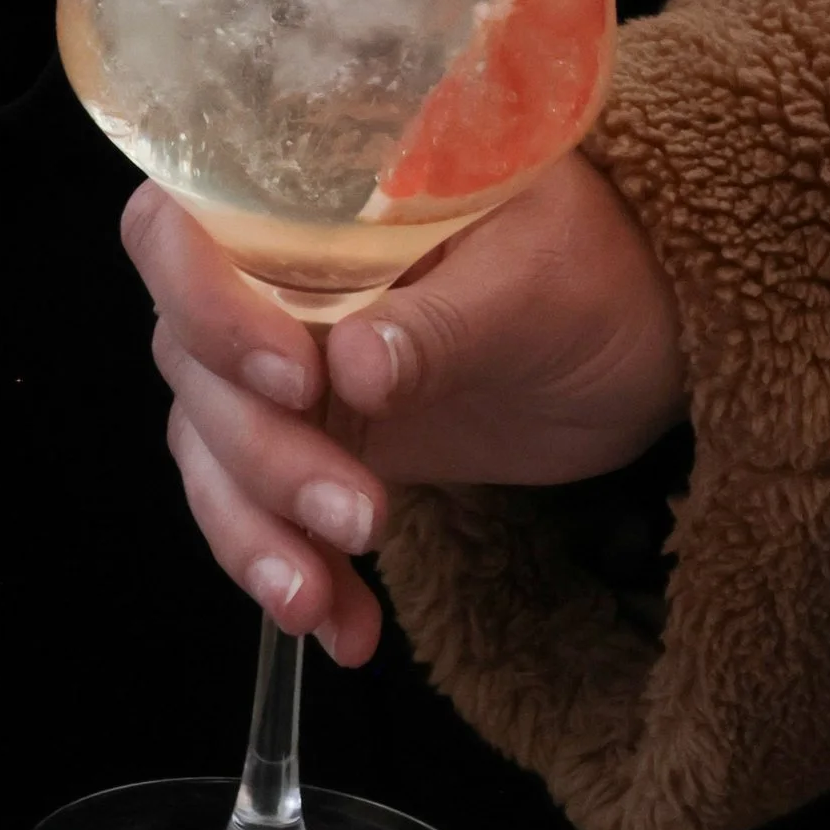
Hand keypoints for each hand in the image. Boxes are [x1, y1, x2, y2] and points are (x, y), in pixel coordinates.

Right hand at [121, 159, 688, 661]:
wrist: (648, 344)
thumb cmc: (600, 271)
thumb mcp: (540, 284)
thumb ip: (446, 322)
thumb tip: (353, 365)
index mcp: (309, 199)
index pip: (181, 229)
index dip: (207, 304)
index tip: (298, 378)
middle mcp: (272, 276)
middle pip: (191, 362)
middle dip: (262, 455)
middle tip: (362, 513)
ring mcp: (286, 363)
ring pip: (210, 449)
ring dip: (257, 532)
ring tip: (320, 601)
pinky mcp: (315, 442)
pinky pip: (259, 511)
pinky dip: (291, 572)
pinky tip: (344, 630)